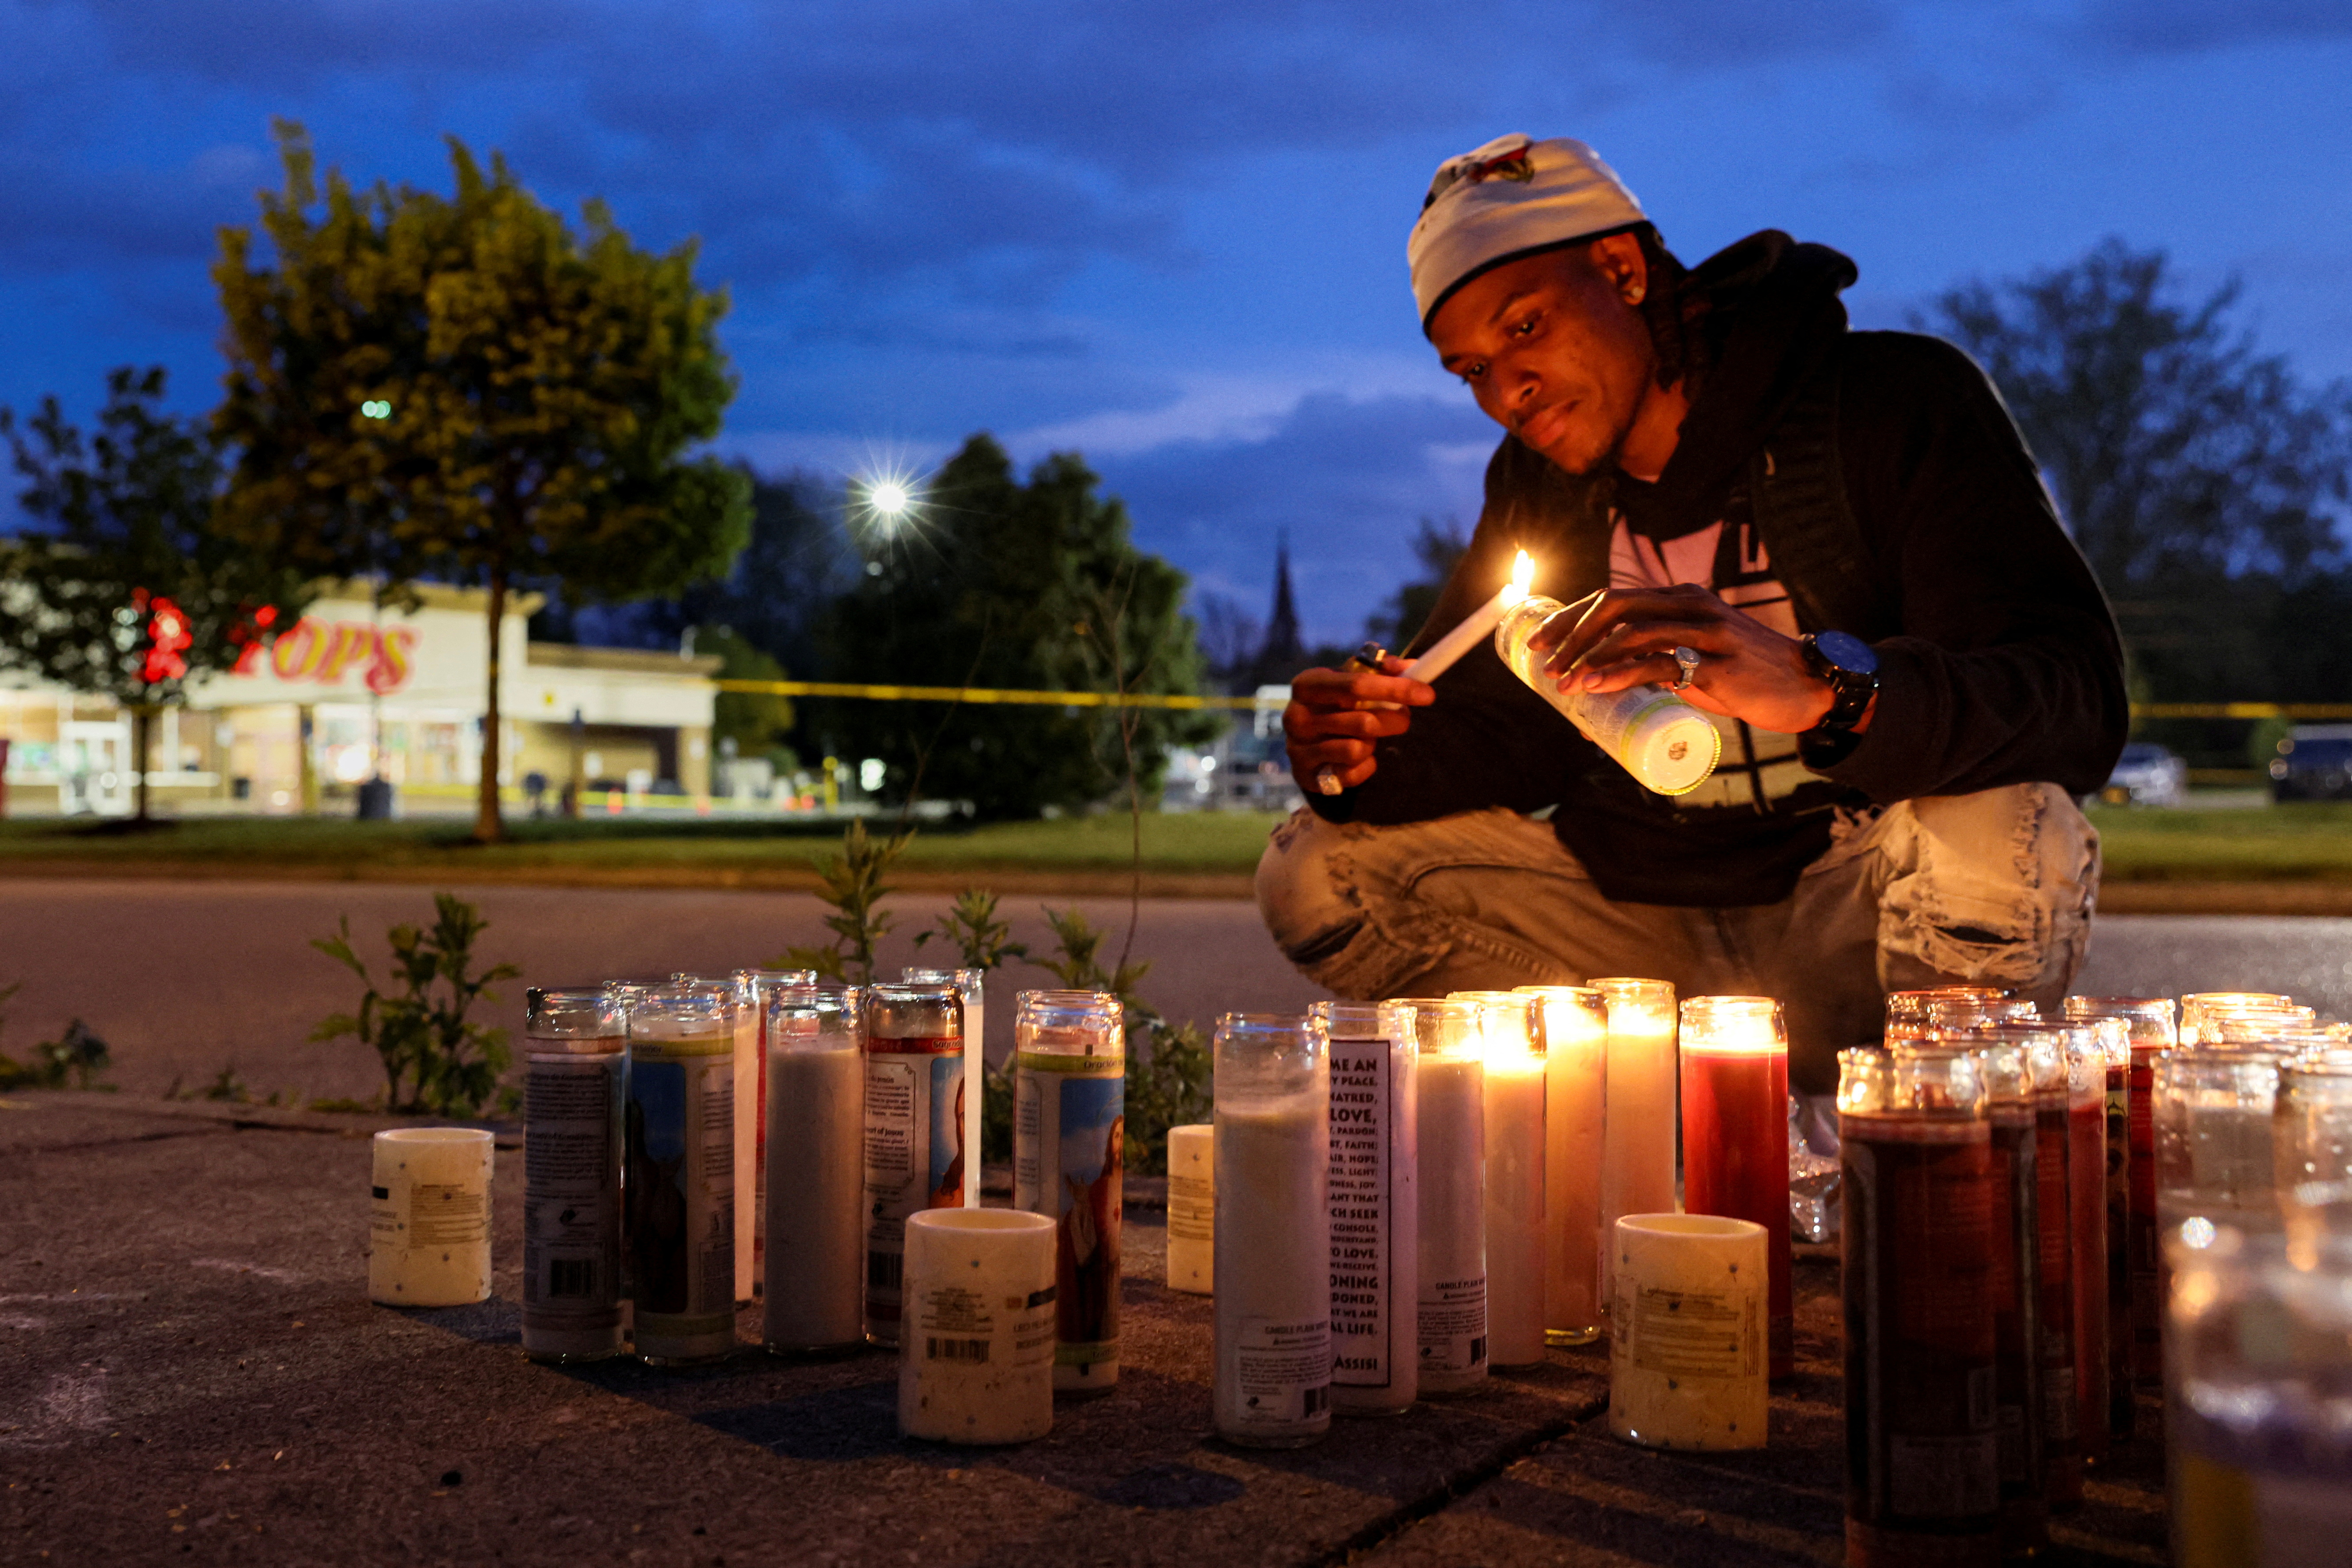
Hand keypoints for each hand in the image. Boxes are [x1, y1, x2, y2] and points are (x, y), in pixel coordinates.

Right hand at [1281, 658, 1433, 791]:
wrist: (1304, 742)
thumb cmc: (1333, 704)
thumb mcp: (1350, 679)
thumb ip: (1379, 670)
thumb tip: (1411, 666)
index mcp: (1307, 685)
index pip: (1357, 684)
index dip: (1396, 688)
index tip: (1427, 694)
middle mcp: (1296, 716)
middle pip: (1363, 720)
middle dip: (1394, 720)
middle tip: (1403, 719)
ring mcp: (1298, 748)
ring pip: (1359, 748)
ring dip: (1374, 743)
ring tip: (1369, 737)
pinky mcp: (1307, 775)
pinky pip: (1353, 772)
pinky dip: (1366, 766)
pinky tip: (1358, 758)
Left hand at [1528, 584, 1856, 735]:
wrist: (1808, 686)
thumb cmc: (1746, 676)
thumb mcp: (1697, 657)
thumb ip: (1656, 660)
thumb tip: (1599, 687)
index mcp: (1683, 598)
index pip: (1614, 597)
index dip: (1571, 616)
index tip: (1540, 641)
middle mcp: (1692, 605)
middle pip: (1614, 604)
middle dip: (1570, 631)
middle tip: (1543, 661)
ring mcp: (1706, 632)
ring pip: (1632, 632)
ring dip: (1589, 657)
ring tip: (1562, 682)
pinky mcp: (1718, 664)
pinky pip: (1658, 663)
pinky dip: (1619, 674)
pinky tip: (1594, 686)